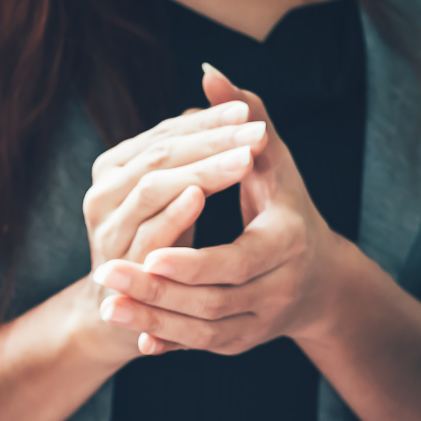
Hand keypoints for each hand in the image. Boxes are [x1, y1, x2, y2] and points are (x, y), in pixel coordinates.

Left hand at [93, 65, 358, 357]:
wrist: (316, 277)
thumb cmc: (288, 205)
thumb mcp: (273, 160)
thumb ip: (245, 116)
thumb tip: (209, 72)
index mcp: (288, 243)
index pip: (237, 261)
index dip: (193, 261)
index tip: (150, 255)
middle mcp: (278, 290)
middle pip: (213, 302)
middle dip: (158, 292)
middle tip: (105, 275)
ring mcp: (260, 323)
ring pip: (202, 332)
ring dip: (152, 320)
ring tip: (107, 305)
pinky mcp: (241, 343)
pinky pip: (199, 348)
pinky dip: (167, 342)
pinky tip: (133, 338)